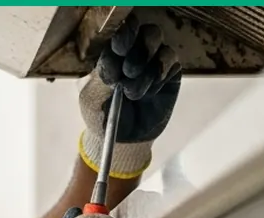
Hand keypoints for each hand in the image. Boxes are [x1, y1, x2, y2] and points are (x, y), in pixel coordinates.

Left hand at [78, 15, 182, 177]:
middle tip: (128, 72)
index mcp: (112, 54)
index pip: (121, 32)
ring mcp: (153, 61)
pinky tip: (149, 93)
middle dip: (137, 50)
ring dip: (145, 67)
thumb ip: (102, 74)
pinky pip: (171, 62)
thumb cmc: (101, 116)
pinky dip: (158, 76)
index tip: (119, 49)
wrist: (121, 140)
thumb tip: (116, 57)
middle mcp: (134, 52)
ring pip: (159, 44)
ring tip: (132, 92)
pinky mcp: (169, 74)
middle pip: (145, 31)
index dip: (123, 37)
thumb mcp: (92, 96)